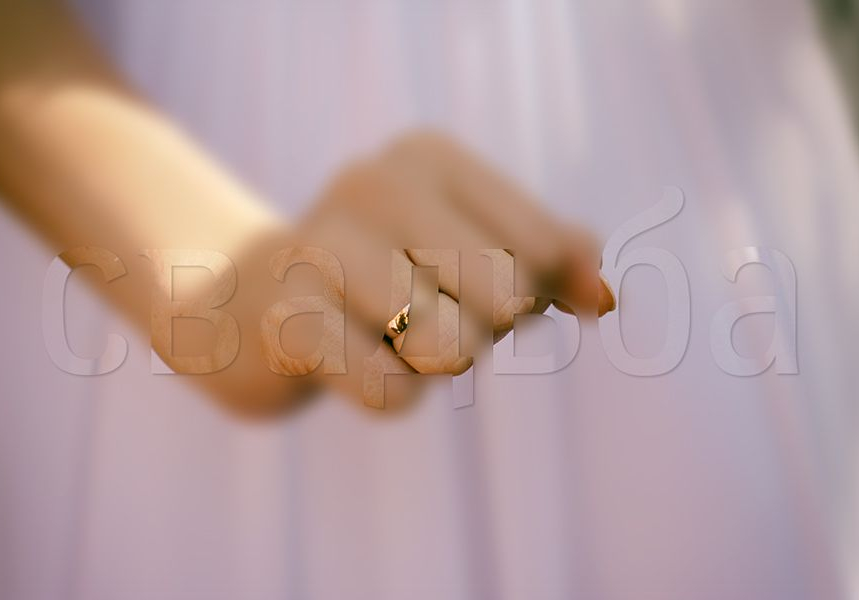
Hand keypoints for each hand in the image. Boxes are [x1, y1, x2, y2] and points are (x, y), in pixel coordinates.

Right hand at [248, 131, 613, 412]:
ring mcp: (319, 245)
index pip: (545, 248)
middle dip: (478, 331)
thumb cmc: (385, 283)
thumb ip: (555, 261)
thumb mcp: (477, 256)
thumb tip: (604, 294)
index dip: (526, 291)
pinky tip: (348, 364)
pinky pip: (391, 392)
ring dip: (430, 364)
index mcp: (428, 157)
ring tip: (379, 333)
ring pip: (452, 347)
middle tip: (417, 315)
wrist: (254, 314)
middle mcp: (372, 182)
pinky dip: (388, 395)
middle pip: (507, 298)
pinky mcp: (285, 319)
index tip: (461, 284)